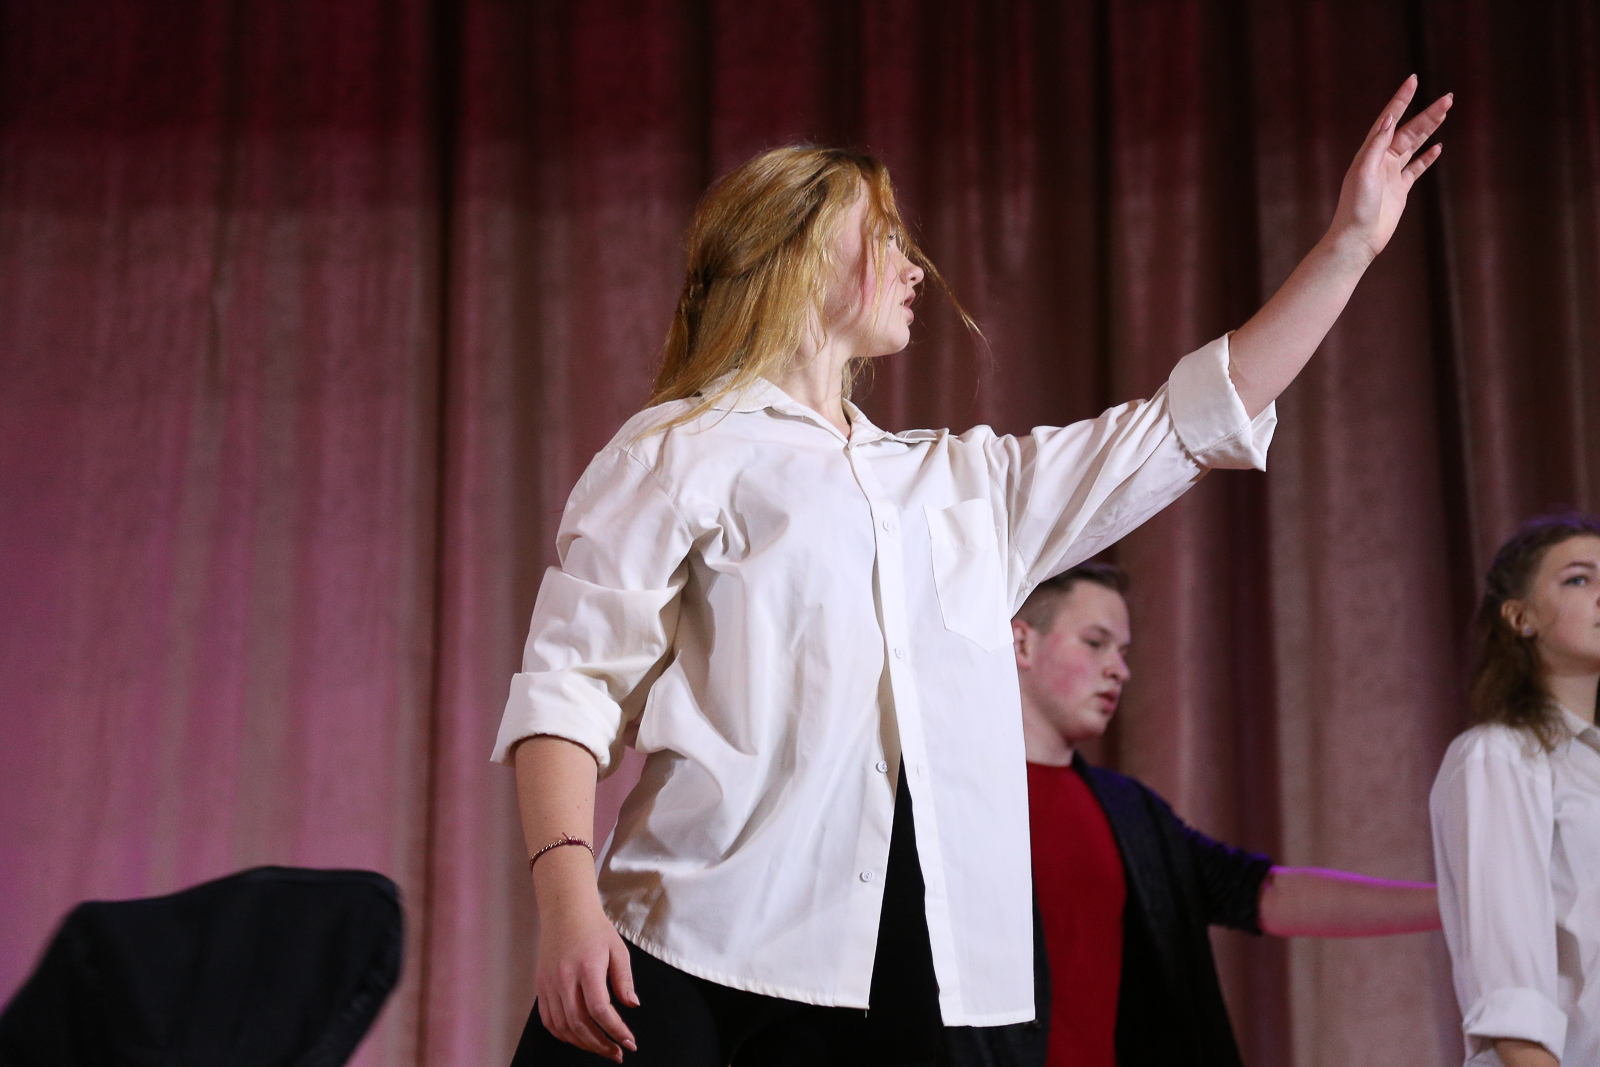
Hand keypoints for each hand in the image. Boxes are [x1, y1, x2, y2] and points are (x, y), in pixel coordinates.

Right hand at [533, 855, 638, 1062]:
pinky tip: (579, 1039)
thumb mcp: (618, 948)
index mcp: (586, 967)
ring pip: (562, 1026)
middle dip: (600, 1044)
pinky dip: (563, 1035)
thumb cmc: (595, 929)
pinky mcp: (540, 987)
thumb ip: (624, 979)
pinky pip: (548, 1020)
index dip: (615, 1029)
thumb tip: (632, 1006)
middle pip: (579, 1023)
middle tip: (618, 1053)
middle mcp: (564, 978)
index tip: (629, 1041)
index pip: (599, 1009)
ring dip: (583, 1044)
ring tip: (602, 1049)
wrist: (565, 911)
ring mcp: (549, 984)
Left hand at [1328, 75, 1451, 261]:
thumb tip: (1390, 120)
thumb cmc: (1355, 207)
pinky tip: (1438, 146)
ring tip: (1445, 112)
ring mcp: (1391, 174)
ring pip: (1414, 145)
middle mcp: (1380, 160)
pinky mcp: (1399, 189)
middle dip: (1427, 113)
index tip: (1413, 80)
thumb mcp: (1363, 172)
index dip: (1401, 99)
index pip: (1389, 119)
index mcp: (1370, 152)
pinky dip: (1427, 157)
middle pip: (1408, 130)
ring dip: (1430, 128)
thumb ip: (1376, 145)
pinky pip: (1416, 168)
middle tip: (1448, 98)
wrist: (1357, 238)